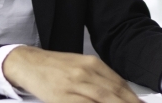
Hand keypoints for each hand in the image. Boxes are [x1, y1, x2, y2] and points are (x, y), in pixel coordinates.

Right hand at [3, 46, 141, 102]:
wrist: (28, 63)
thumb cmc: (54, 68)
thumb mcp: (79, 67)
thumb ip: (98, 79)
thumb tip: (117, 94)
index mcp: (93, 64)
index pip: (120, 84)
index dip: (133, 98)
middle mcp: (86, 72)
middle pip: (115, 93)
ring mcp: (75, 85)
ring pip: (104, 99)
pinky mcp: (63, 96)